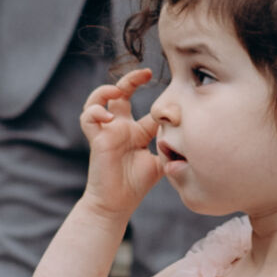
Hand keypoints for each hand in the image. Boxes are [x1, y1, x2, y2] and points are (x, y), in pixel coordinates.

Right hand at [79, 68, 163, 221]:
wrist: (116, 204)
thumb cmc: (136, 185)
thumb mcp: (160, 162)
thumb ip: (170, 146)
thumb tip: (188, 132)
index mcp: (137, 132)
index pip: (147, 109)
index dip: (159, 99)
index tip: (175, 96)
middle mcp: (121, 127)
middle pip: (121, 94)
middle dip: (131, 79)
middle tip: (146, 73)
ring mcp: (107, 131)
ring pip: (97, 100)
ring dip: (104, 91)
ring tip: (117, 91)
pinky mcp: (96, 139)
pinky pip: (88, 118)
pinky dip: (95, 112)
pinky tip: (108, 117)